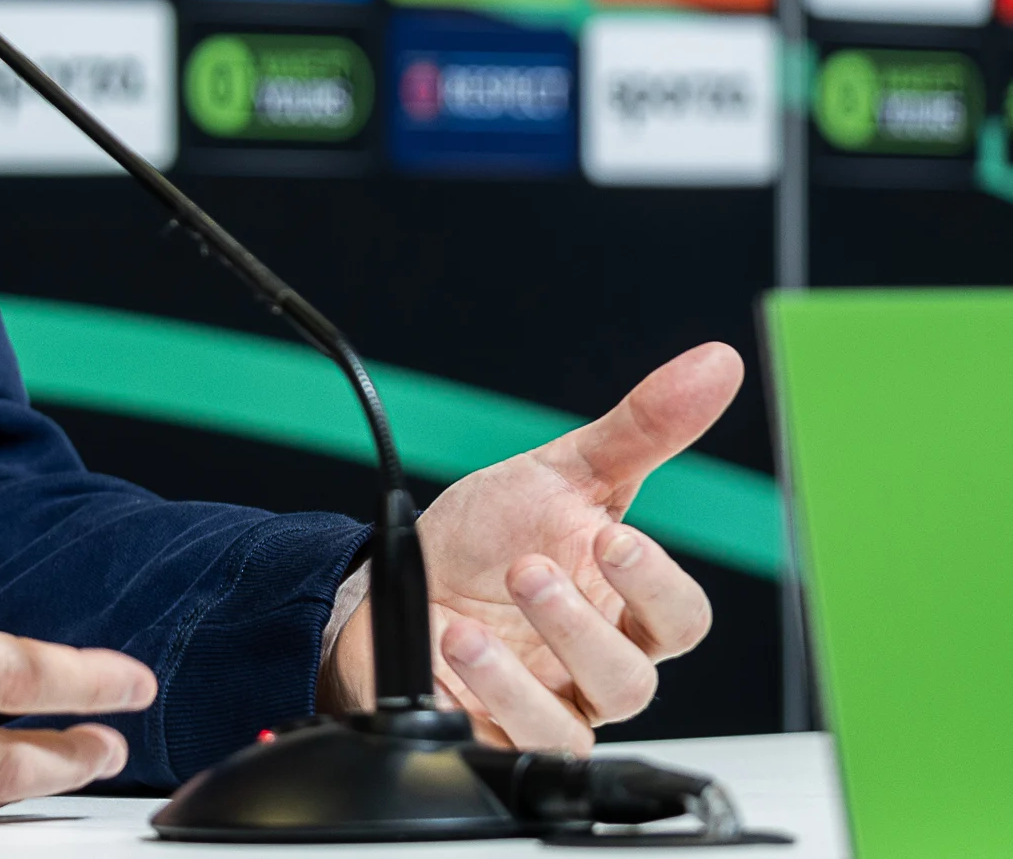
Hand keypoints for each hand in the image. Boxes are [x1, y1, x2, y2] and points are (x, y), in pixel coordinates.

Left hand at [321, 342, 742, 749]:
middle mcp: (592, 669)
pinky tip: (449, 652)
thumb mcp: (558, 474)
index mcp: (624, 609)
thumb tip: (717, 362)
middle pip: (631, 680)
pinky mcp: (488, 736)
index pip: (681, 619)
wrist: (392, 581)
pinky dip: (480, 700)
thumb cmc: (488, 536)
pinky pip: (506, 747)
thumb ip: (640, 430)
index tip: (612, 536)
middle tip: (529, 568)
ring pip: (570, 729)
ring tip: (470, 624)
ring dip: (519, 675)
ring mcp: (544, 708)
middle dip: (579, 626)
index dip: (656, 585)